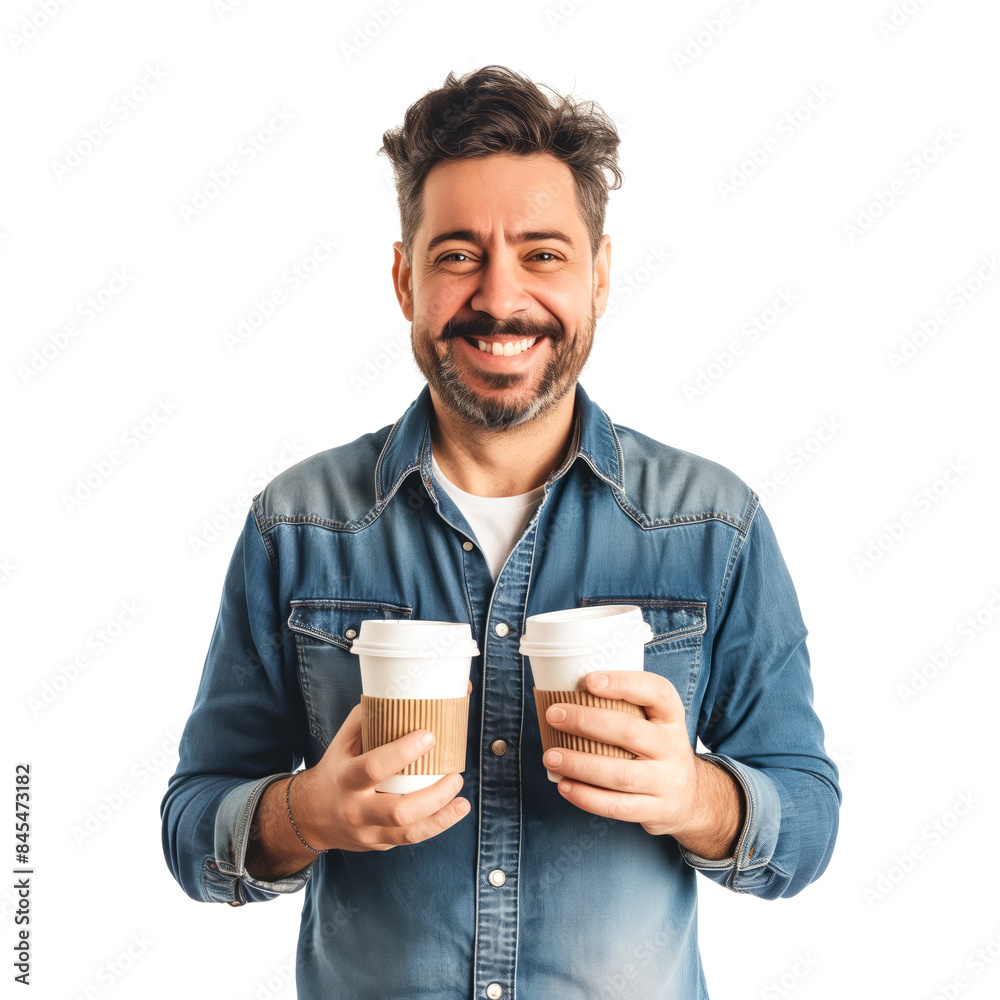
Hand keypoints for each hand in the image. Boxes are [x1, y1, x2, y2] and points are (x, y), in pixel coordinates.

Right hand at [294, 682, 472, 852]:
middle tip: (455, 774)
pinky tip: (455, 811)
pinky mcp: (380, 843)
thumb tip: (409, 689)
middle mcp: (356, 808)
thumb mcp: (344, 741)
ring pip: (409, 832)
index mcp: (346, 778)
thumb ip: (371, 716)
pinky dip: (437, 826)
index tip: (429, 736)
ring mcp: (368, 831)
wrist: (311, 815)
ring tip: (462, 800)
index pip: (374, 768)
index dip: (402, 753)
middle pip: (398, 810)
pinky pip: (411, 839)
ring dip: (441, 816)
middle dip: (432, 795)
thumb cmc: (337, 769)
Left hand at [541, 672, 741, 853]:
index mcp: (671, 718)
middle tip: (554, 715)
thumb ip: (625, 708)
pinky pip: (617, 806)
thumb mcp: (655, 723)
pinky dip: (586, 797)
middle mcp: (673, 748)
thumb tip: (567, 691)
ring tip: (550, 756)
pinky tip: (564, 785)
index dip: (624, 683)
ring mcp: (666, 782)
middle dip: (586, 722)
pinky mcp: (655, 810)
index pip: (657, 692)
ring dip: (579, 764)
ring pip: (620, 774)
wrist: (691, 797)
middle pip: (630, 731)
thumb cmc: (657, 749)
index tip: (589, 680)